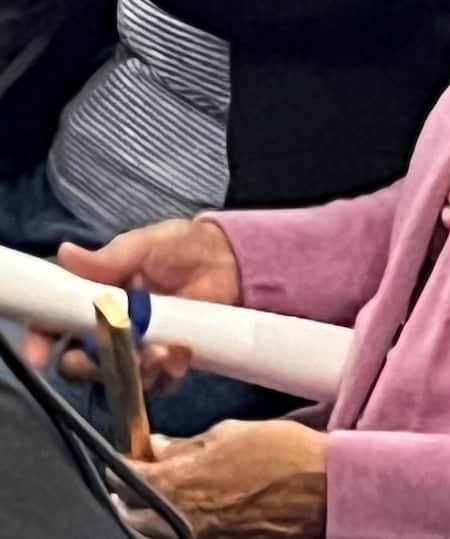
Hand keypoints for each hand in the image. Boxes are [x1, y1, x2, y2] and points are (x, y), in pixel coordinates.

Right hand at [23, 218, 240, 390]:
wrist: (230, 260)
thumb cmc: (182, 247)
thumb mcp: (148, 244)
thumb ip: (110, 257)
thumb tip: (66, 253)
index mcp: (96, 299)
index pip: (55, 324)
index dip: (42, 340)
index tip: (41, 354)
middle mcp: (111, 329)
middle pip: (81, 361)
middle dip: (89, 364)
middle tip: (109, 351)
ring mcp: (139, 349)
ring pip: (118, 377)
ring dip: (134, 370)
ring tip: (160, 352)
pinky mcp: (167, 363)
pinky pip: (157, 383)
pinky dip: (166, 373)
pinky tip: (180, 352)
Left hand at [121, 420, 327, 537]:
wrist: (318, 489)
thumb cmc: (278, 451)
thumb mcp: (230, 433)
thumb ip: (188, 444)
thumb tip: (158, 447)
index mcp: (182, 480)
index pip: (129, 477)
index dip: (121, 463)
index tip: (121, 454)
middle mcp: (181, 515)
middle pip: (132, 511)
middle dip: (128, 491)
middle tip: (138, 471)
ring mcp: (197, 533)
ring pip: (153, 527)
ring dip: (148, 508)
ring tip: (160, 488)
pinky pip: (179, 531)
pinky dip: (173, 518)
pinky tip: (187, 502)